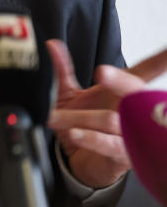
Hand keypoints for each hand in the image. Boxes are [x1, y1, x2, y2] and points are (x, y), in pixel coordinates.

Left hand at [46, 40, 166, 187]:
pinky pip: (110, 145)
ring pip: (113, 120)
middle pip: (136, 92)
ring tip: (56, 117)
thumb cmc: (83, 123)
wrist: (82, 160)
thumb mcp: (68, 94)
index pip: (145, 71)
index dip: (160, 61)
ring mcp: (132, 133)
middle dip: (120, 81)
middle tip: (101, 73)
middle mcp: (133, 110)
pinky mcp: (124, 155)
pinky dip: (91, 139)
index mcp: (123, 91)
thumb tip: (51, 45)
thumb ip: (62, 70)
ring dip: (82, 118)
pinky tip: (74, 134)